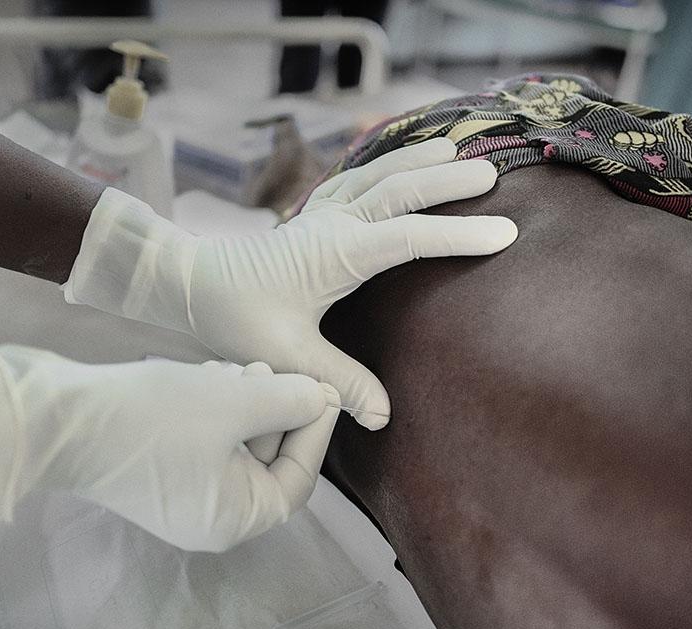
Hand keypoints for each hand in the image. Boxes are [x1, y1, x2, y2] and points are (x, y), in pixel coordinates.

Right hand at [0, 346, 338, 551]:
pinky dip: (215, 407)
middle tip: (269, 368)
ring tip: (234, 368)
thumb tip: (322, 397)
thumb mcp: (234, 403)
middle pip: (266, 460)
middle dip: (274, 410)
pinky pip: (205, 439)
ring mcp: (181, 493)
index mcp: (235, 517)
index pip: (298, 478)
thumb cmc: (153, 417)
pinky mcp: (158, 466)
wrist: (56, 418)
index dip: (315, 430)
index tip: (321, 387)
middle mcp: (211, 516)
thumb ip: (288, 401)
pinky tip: (208, 376)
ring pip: (236, 443)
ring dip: (244, 402)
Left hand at [63, 138, 516, 428]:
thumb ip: (340, 382)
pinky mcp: (312, 217)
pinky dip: (384, 164)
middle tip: (493, 173)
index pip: (408, 238)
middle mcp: (333, 226)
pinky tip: (397, 162)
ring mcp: (321, 215)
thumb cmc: (235, 319)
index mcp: (336, 255)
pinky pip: (356, 178)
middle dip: (447, 181)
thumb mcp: (289, 357)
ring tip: (454, 148)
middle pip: (399, 191)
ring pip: (378, 175)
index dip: (458, 235)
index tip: (504, 234)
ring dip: (417, 160)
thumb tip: (384, 417)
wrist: (186, 286)